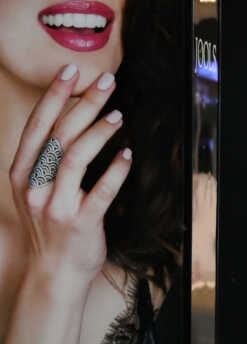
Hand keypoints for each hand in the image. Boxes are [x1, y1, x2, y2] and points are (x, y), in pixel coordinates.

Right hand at [10, 66, 131, 293]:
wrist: (54, 272)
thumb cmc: (51, 228)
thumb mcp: (37, 191)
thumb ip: (48, 161)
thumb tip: (73, 121)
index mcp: (21, 173)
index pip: (37, 125)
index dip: (54, 95)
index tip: (71, 70)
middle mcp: (34, 185)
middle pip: (59, 134)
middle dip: (83, 103)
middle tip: (106, 81)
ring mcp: (56, 204)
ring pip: (76, 157)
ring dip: (99, 131)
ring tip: (118, 114)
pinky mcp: (80, 222)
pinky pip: (101, 191)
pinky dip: (116, 170)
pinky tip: (127, 154)